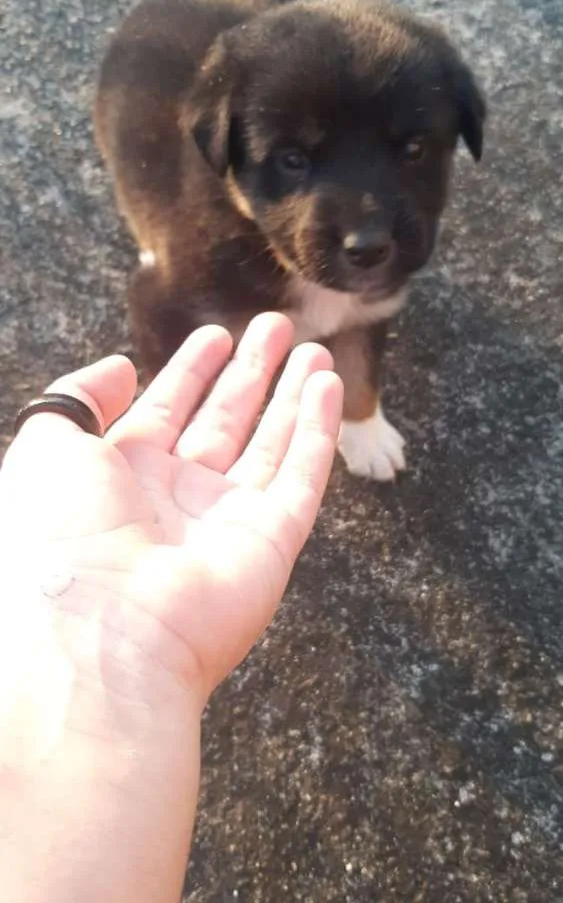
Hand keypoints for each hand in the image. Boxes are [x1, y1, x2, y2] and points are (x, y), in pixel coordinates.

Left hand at [1, 314, 341, 708]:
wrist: (98, 637)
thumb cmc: (57, 541)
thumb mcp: (45, 447)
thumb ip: (78, 399)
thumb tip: (119, 367)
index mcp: (121, 478)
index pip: (165, 410)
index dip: (190, 371)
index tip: (214, 335)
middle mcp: (177, 499)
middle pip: (224, 421)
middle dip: (250, 373)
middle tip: (275, 327)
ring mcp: (227, 523)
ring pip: (270, 444)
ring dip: (292, 395)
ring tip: (313, 349)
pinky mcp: (271, 543)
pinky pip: (301, 476)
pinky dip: (317, 431)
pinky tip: (326, 388)